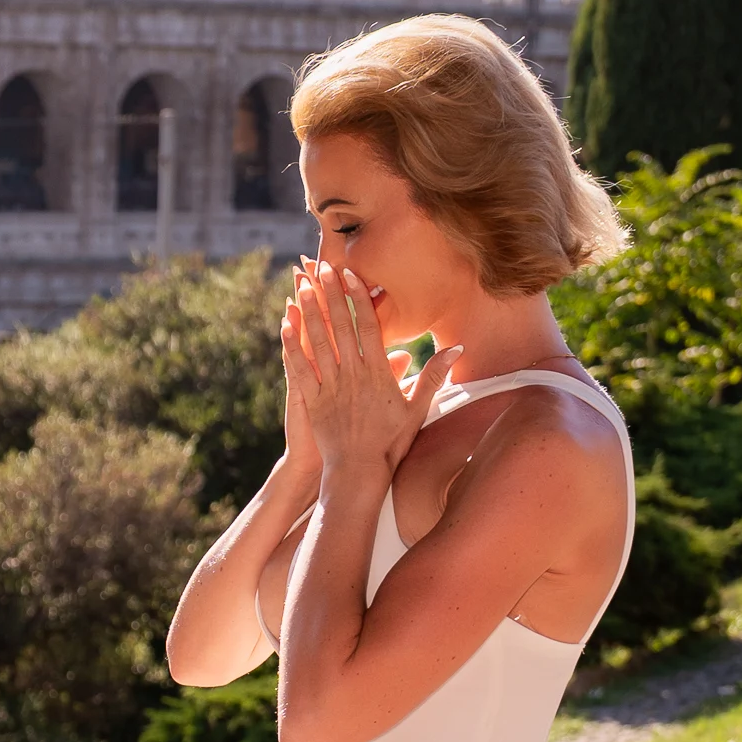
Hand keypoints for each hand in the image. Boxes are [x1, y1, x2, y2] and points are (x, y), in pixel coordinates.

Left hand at [282, 260, 455, 482]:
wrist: (359, 473)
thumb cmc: (392, 443)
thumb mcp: (418, 409)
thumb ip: (435, 375)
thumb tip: (457, 348)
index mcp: (378, 373)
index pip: (368, 327)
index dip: (359, 298)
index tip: (352, 275)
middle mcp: (352, 375)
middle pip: (340, 326)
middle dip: (330, 294)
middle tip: (322, 267)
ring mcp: (330, 387)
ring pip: (318, 342)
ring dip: (310, 312)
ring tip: (302, 286)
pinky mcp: (312, 401)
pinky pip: (300, 368)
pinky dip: (292, 346)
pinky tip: (284, 325)